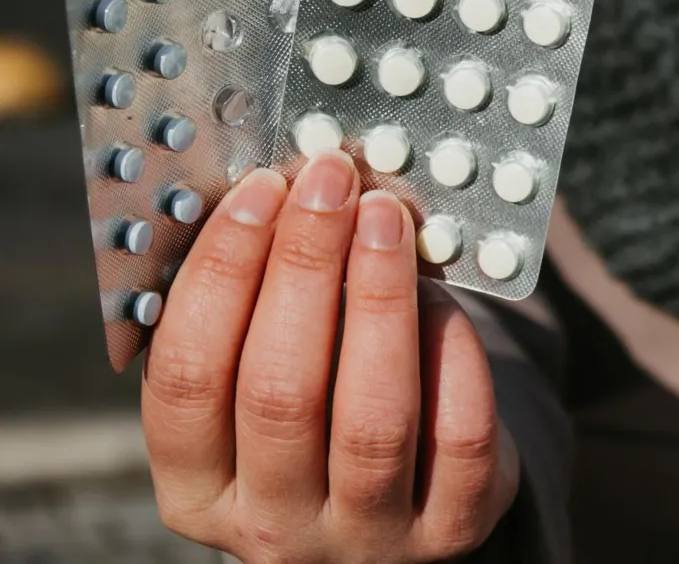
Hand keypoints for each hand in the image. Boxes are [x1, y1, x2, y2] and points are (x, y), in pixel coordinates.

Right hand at [141, 151, 518, 562]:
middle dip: (306, 266)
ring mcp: (366, 537)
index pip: (186, 379)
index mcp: (198, 489)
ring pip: (371, 417)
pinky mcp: (451, 530)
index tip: (260, 190)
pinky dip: (453, 351)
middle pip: (280, 392)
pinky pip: (458, 434)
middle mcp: (273, 527)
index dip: (220, 274)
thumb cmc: (325, 413)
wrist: (412, 509)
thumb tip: (282, 189)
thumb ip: (256, 311)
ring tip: (387, 218)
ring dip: (379, 298)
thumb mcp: (263, 381)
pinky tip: (443, 292)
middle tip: (332, 182)